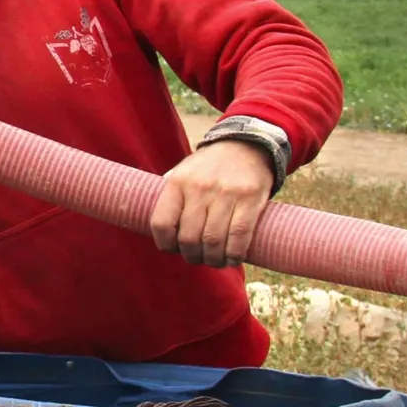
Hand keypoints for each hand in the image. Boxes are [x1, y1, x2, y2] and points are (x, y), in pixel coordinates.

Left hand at [150, 140, 274, 267]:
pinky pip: (239, 236)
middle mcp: (200, 188)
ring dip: (213, 260)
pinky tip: (232, 259)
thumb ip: (169, 196)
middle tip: (197, 258)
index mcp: (177, 183)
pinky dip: (234, 254)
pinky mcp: (250, 199)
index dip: (165, 244)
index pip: (161, 223)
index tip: (172, 249)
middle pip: (189, 238)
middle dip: (192, 256)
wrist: (247, 145)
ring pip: (213, 241)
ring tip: (214, 261)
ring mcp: (226, 194)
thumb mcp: (182, 172)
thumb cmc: (209, 166)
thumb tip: (156, 227)